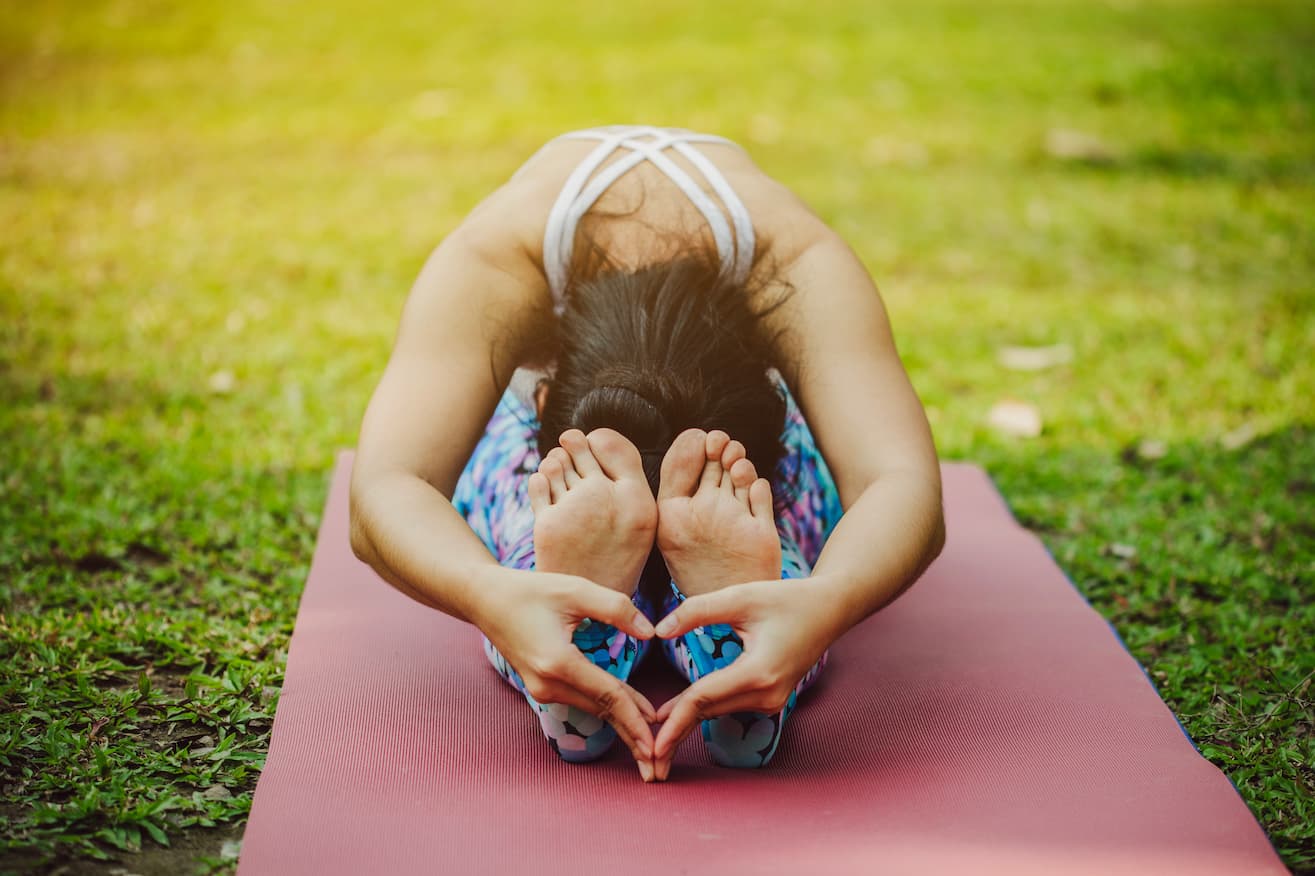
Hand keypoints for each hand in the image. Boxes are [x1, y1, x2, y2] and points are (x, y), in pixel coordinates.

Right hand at [471, 565, 659, 779]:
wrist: (486, 601)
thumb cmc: (530, 591)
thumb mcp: (575, 590)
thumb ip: (616, 608)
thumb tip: (650, 633)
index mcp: (558, 663)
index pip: (608, 696)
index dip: (636, 720)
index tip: (655, 746)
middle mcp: (549, 684)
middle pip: (603, 712)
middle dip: (632, 738)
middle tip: (657, 766)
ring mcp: (542, 689)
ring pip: (594, 709)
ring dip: (623, 725)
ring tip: (649, 747)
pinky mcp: (542, 687)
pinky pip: (582, 701)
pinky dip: (607, 710)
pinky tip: (628, 718)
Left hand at [650, 575, 848, 779]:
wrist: (829, 610)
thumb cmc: (786, 599)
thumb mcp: (741, 597)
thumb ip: (698, 611)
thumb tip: (659, 631)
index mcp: (758, 672)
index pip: (704, 699)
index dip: (674, 721)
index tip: (650, 742)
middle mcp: (766, 695)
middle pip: (707, 713)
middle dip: (674, 734)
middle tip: (644, 758)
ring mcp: (771, 700)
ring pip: (716, 711)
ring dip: (685, 722)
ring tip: (650, 739)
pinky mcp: (770, 699)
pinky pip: (728, 706)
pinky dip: (702, 711)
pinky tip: (676, 716)